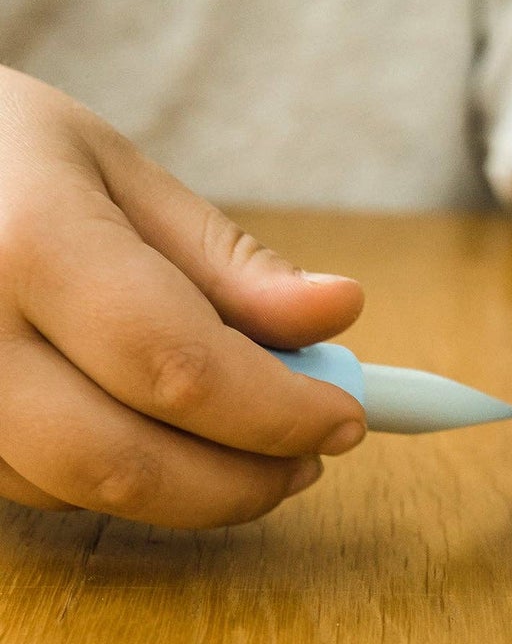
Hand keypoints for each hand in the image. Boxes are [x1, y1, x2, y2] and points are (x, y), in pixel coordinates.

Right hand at [0, 67, 366, 526]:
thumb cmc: (0, 152)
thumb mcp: (114, 170)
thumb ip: (224, 258)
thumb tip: (340, 312)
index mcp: (29, 241)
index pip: (178, 365)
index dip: (276, 410)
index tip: (345, 418)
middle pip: (121, 460)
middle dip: (238, 480)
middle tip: (309, 457)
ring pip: (74, 491)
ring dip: (181, 488)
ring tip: (243, 441)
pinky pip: (26, 487)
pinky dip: (107, 476)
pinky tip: (142, 428)